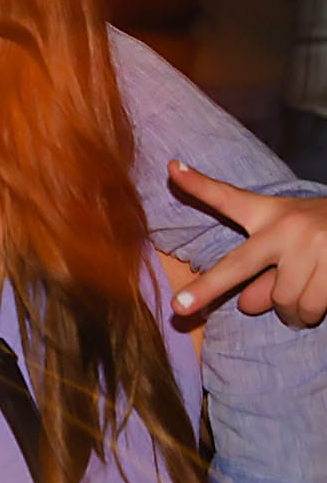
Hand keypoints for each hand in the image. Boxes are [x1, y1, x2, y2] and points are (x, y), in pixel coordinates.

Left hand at [168, 161, 326, 326]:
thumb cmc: (322, 234)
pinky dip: (310, 314)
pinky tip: (314, 306)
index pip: (228, 198)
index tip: (170, 168)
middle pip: (238, 267)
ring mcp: (312, 243)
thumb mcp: (288, 242)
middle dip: (208, 289)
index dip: (197, 184)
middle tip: (189, 309)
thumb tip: (245, 304)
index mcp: (269, 214)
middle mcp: (287, 225)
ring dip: (290, 312)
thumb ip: (262, 274)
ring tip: (299, 306)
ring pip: (283, 299)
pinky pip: (312, 305)